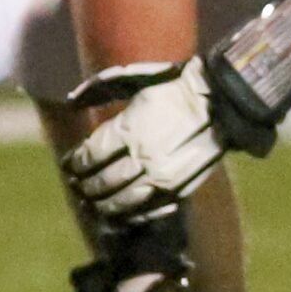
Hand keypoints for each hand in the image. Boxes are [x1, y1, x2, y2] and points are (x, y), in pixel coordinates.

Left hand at [61, 62, 224, 223]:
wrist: (220, 103)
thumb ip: (100, 88)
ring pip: (122, 201)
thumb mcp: (136, 78)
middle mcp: (143, 157)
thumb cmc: (174, 86)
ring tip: (93, 202)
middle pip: (102, 182)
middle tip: (78, 186)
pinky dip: (129, 213)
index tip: (69, 164)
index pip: (90, 157)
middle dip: (85, 186)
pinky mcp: (178, 189)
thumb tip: (72, 102)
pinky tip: (120, 211)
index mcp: (129, 130)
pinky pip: (146, 209)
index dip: (75, 163)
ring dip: (102, 205)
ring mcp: (161, 177)